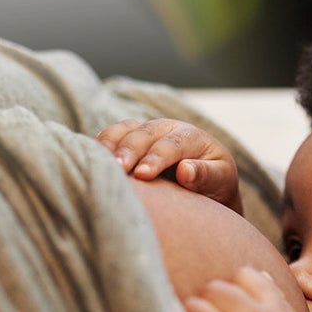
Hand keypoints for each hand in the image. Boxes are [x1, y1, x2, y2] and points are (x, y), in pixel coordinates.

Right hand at [95, 118, 242, 214]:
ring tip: (100, 164)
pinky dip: (101, 145)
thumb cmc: (216, 184)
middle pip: (145, 133)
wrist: (208, 182)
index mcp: (193, 136)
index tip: (143, 175)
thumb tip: (185, 171)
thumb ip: (207, 175)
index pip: (172, 144)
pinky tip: (90, 159)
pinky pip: (113, 136)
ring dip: (110, 146)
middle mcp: (168, 128)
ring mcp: (148, 131)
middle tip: (118, 171)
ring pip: (125, 130)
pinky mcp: (132, 138)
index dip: (156, 158)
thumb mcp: (221, 180)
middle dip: (129, 151)